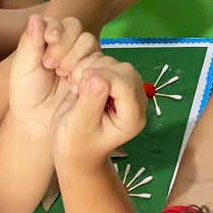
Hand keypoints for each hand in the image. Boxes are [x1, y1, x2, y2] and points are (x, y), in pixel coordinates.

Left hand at [9, 15, 97, 138]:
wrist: (41, 121)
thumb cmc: (28, 93)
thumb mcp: (23, 69)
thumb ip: (29, 43)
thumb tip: (35, 18)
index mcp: (48, 38)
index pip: (58, 22)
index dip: (57, 28)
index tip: (50, 39)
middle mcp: (68, 42)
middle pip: (76, 28)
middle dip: (65, 45)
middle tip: (52, 65)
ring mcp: (84, 54)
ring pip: (89, 41)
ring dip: (76, 57)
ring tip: (63, 76)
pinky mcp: (97, 67)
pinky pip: (100, 58)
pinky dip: (88, 68)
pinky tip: (76, 82)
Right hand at [52, 52, 147, 170]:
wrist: (76, 149)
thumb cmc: (76, 144)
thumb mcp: (79, 127)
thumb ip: (91, 103)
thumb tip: (98, 79)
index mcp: (132, 118)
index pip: (126, 85)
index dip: (103, 78)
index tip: (80, 87)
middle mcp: (136, 102)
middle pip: (124, 70)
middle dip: (98, 72)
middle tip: (77, 87)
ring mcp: (128, 91)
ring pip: (116, 64)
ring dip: (93, 68)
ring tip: (77, 87)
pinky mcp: (117, 83)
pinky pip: (108, 64)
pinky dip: (91, 66)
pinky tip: (80, 82)